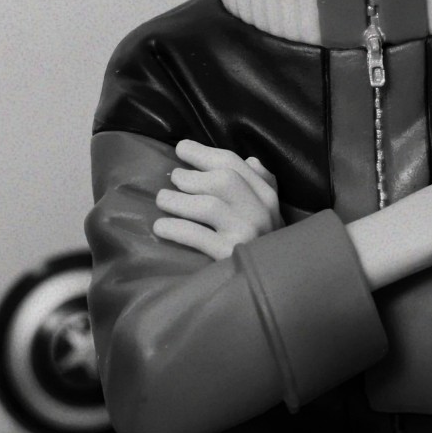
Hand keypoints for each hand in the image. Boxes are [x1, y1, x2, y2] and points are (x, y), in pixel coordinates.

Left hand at [153, 140, 281, 259]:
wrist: (270, 283)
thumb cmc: (263, 243)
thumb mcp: (270, 212)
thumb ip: (263, 183)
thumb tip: (251, 161)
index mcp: (267, 196)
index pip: (234, 164)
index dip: (203, 153)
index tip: (180, 149)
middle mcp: (261, 212)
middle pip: (222, 180)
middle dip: (191, 177)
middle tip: (173, 180)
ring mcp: (247, 234)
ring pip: (208, 206)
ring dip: (177, 200)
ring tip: (163, 200)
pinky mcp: (230, 256)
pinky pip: (197, 236)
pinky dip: (175, 228)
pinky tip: (161, 226)